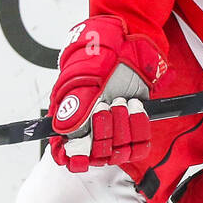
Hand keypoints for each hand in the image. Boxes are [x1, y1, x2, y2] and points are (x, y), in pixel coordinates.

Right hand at [47, 15, 166, 171]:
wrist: (127, 44)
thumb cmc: (99, 57)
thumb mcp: (85, 76)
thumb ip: (76, 104)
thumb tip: (64, 130)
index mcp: (69, 119)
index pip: (67, 153)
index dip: (75, 158)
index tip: (82, 156)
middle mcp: (90, 128)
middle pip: (97, 155)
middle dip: (105, 132)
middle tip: (108, 105)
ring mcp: (113, 128)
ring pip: (119, 152)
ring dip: (124, 127)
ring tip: (123, 102)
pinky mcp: (133, 126)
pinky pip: (139, 145)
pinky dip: (139, 127)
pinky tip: (136, 106)